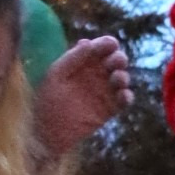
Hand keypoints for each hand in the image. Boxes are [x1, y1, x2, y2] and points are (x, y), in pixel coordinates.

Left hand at [32, 35, 132, 158]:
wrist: (47, 133)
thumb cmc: (47, 101)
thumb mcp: (55, 75)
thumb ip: (71, 58)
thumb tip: (87, 41)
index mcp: (82, 63)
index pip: (100, 48)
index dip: (107, 44)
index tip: (111, 45)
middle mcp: (95, 74)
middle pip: (114, 61)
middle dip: (119, 59)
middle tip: (116, 62)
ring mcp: (103, 92)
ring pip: (121, 78)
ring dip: (123, 76)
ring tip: (117, 79)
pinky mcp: (109, 110)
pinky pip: (123, 100)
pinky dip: (127, 96)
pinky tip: (123, 95)